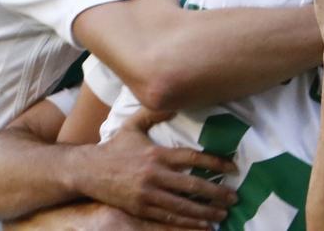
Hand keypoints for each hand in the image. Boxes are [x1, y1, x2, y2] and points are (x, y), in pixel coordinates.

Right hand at [80, 108, 237, 228]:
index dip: (216, 163)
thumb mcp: (132, 126)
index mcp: (157, 154)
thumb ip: (153, 114)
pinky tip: (203, 224)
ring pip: (184, 206)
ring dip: (206, 211)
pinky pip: (170, 218)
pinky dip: (188, 222)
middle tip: (234, 198)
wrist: (89, 171)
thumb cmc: (114, 147)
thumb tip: (174, 104)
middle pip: (193, 186)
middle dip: (217, 193)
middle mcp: (155, 174)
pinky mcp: (142, 209)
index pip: (193, 159)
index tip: (233, 168)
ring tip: (223, 214)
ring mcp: (149, 194)